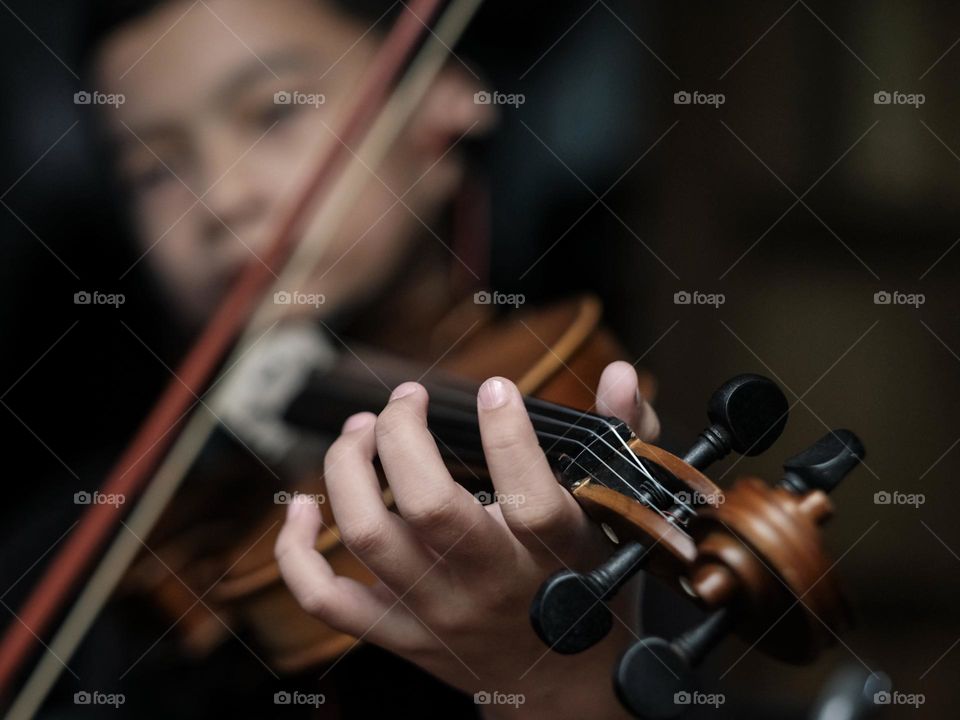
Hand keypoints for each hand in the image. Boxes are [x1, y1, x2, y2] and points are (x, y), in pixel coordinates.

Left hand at [276, 361, 658, 717]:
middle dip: (402, 434)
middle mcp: (490, 585)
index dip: (507, 434)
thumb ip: (624, 441)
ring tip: (362, 429)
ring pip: (367, 535)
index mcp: (553, 556)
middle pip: (427, 507)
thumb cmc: (592, 592)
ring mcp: (437, 612)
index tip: (495, 388)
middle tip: (408, 398)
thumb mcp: (622, 520)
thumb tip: (622, 372)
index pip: (529, 497)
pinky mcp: (398, 633)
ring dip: (349, 468)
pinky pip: (325, 598)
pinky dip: (296, 551)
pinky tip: (302, 505)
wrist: (563, 689)